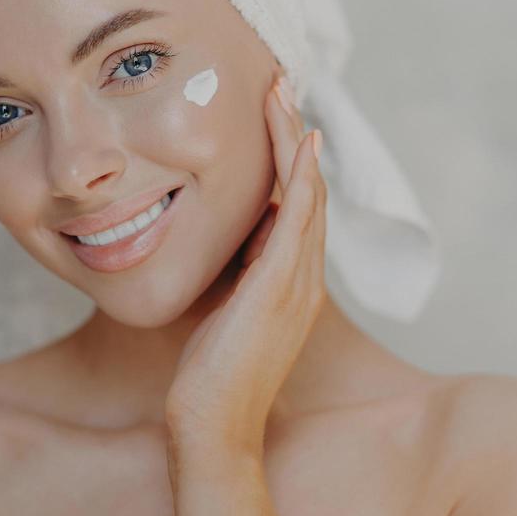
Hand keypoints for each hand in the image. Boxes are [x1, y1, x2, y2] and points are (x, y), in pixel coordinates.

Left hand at [163, 71, 326, 454]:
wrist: (212, 430)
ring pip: (307, 196)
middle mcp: (303, 280)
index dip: (286, 159)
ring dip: (296, 143)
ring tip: (283, 96)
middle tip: (279, 85)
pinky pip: (300, 222)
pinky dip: (302, 180)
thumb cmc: (208, 379)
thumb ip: (227, 276)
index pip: (293, 208)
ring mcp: (298, 285)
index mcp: (289, 285)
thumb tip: (214, 241)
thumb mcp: (218, 312)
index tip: (271, 116)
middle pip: (307, 191)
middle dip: (293, 136)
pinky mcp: (281, 291)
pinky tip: (299, 146)